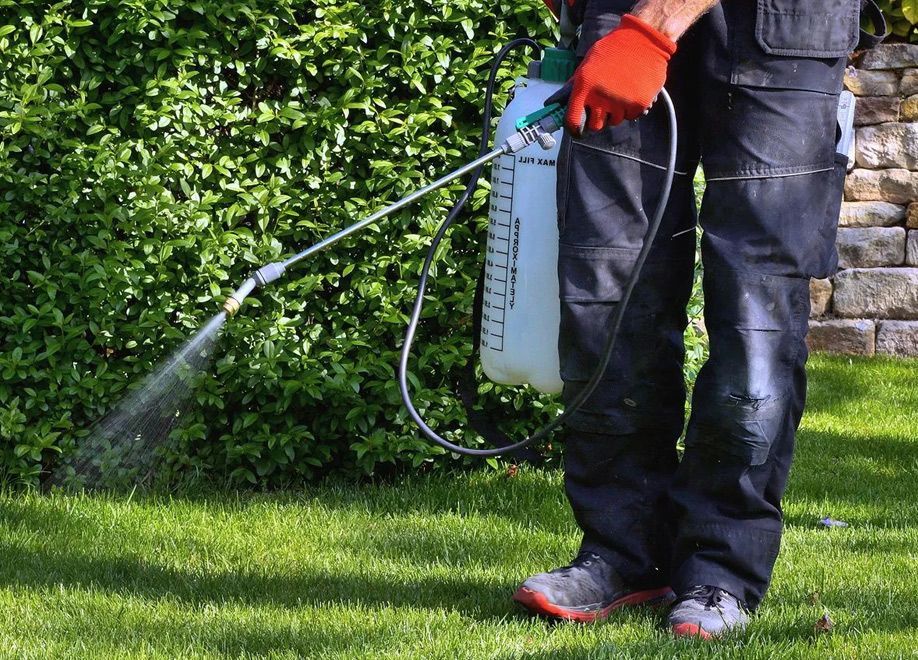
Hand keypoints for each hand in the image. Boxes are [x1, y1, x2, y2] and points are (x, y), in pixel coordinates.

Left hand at [565, 14, 675, 135]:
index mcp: (584, 85)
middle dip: (597, 120)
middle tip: (602, 110)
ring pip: (614, 121)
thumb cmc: (614, 48)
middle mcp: (600, 97)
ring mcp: (620, 102)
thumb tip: (559, 102)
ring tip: (619, 94)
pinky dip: (631, 109)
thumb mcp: (588, 63)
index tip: (577, 131)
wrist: (644, 39)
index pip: (573, 120)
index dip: (574, 129)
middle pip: (595, 126)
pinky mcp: (638, 104)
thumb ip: (576, 84)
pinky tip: (632, 92)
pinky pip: (631, 116)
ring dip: (615, 113)